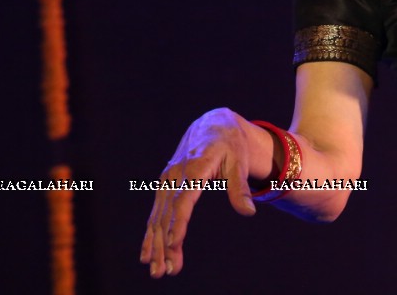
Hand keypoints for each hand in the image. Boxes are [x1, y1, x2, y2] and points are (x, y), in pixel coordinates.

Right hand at [139, 107, 259, 277]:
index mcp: (195, 166)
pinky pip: (156, 212)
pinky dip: (151, 234)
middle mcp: (176, 174)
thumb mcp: (240, 161)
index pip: (184, 200)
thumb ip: (240, 187)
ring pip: (158, 216)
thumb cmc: (230, 144)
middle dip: (164, 244)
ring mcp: (167, 179)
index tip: (174, 245)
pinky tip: (147, 254)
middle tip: (164, 271)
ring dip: (155, 244)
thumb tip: (248, 211)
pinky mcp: (164, 185)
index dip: (177, 224)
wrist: (213, 125)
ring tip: (155, 269)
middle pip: (167, 214)